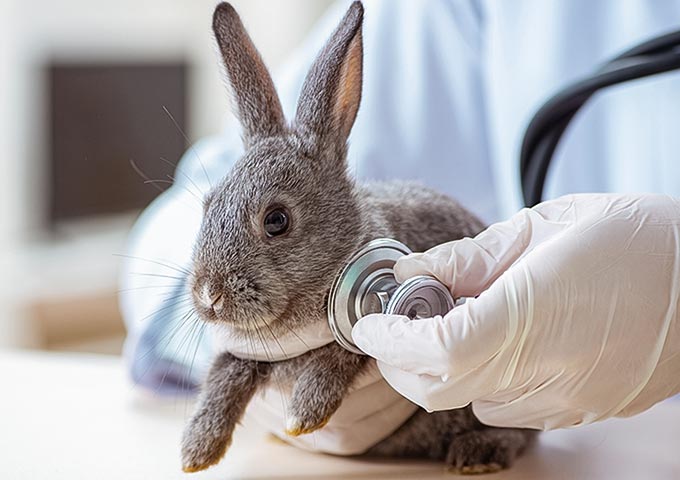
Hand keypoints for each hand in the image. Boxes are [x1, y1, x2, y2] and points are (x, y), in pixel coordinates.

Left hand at [352, 194, 679, 429]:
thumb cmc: (632, 240)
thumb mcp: (545, 227)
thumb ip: (468, 256)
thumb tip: (409, 272)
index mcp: (533, 315)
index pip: (438, 350)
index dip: (392, 340)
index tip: (370, 322)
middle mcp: (546, 369)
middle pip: (439, 390)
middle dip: (400, 361)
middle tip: (395, 325)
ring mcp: (566, 398)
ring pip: (469, 399)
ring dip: (443, 368)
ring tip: (458, 322)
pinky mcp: (581, 410)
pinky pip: (507, 404)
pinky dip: (483, 377)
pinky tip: (502, 341)